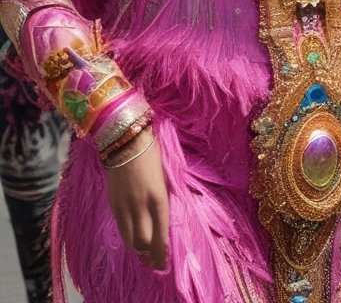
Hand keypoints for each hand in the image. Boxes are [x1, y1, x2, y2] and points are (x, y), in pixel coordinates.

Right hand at [105, 131, 169, 270]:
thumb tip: (164, 218)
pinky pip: (121, 228)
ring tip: (146, 252)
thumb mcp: (164, 177)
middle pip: (143, 243)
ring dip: (138, 248)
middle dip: (150, 255)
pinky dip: (128, 236)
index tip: (165, 262)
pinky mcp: (112, 203)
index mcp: (158, 198)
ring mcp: (123, 206)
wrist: (125, 139)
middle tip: (156, 261)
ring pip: (129, 239)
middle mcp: (140, 206)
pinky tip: (133, 237)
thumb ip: (163, 198)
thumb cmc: (152, 153)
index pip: (160, 235)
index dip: (162, 252)